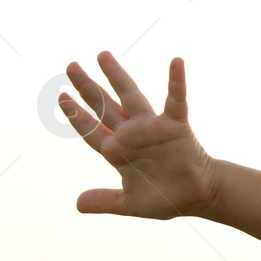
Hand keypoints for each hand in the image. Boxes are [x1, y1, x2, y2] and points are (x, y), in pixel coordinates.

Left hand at [60, 52, 218, 218]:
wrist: (199, 197)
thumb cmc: (167, 199)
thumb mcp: (130, 203)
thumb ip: (105, 201)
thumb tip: (78, 205)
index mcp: (118, 151)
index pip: (91, 128)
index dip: (76, 114)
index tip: (61, 97)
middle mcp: (132, 134)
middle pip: (104, 105)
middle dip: (86, 86)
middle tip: (70, 66)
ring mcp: (152, 127)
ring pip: (130, 96)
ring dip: (116, 75)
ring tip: (101, 55)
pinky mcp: (176, 125)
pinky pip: (175, 99)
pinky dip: (176, 81)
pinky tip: (176, 62)